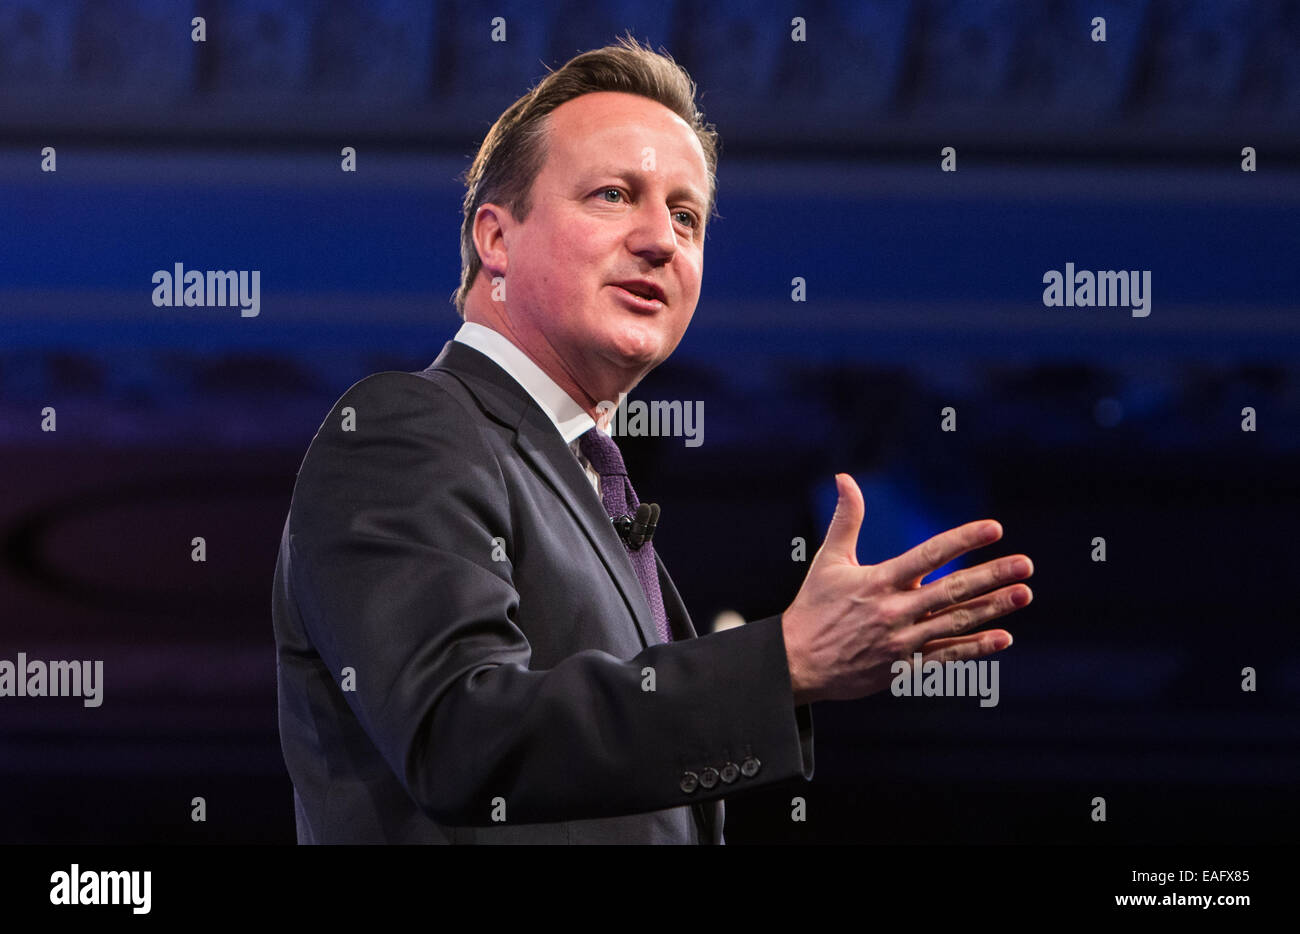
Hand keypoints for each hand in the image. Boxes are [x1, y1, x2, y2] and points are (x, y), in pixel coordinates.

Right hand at [781, 473, 1032, 704]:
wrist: (797, 663)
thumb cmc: (813, 607)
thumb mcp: (828, 560)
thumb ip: (845, 519)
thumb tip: (844, 478)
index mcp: (878, 581)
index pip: (928, 555)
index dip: (963, 540)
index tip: (994, 529)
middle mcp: (894, 610)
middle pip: (951, 590)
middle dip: (991, 576)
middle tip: (1025, 565)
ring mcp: (901, 641)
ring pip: (955, 623)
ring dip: (992, 609)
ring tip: (1023, 594)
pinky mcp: (903, 667)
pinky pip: (946, 657)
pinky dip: (975, 649)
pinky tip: (1003, 638)